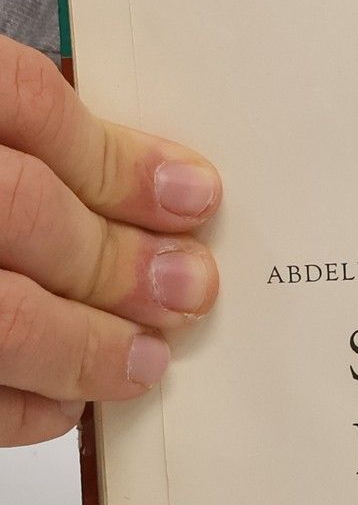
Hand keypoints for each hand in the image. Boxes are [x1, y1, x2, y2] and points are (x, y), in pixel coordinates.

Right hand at [0, 33, 221, 446]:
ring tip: (141, 360)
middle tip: (185, 289)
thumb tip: (153, 192)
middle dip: (116, 259)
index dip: (118, 156)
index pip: (19, 99)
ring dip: (82, 344)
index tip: (193, 197)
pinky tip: (58, 402)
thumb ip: (20, 139)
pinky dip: (18, 405)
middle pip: (17, 207)